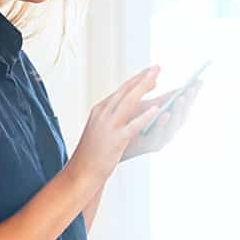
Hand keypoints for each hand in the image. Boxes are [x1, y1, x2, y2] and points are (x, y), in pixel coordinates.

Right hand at [70, 66, 161, 183]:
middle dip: (142, 78)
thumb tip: (133, 107)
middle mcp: (103, 113)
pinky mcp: (116, 139)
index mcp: (100, 110)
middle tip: (157, 68)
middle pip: (126, 91)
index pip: (121, 90)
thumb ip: (114, 116)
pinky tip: (157, 109)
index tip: (150, 73)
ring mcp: (109, 125)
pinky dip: (145, 116)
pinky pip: (133, 125)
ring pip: (128, 102)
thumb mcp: (101, 129)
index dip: (137, 80)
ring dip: (144, 88)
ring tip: (158, 79)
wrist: (81, 172)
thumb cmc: (93, 153)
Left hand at [123, 79, 201, 160]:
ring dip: (178, 111)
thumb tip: (155, 72)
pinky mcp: (148, 146)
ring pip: (174, 126)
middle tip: (192, 88)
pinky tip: (164, 112)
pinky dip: (162, 124)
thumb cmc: (124, 127)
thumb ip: (147, 93)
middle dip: (189, 102)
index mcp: (166, 120)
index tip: (199, 81)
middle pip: (182, 116)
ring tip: (181, 98)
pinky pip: (158, 135)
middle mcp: (165, 130)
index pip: (183, 106)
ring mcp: (158, 139)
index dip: (192, 95)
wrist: (110, 148)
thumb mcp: (139, 107)